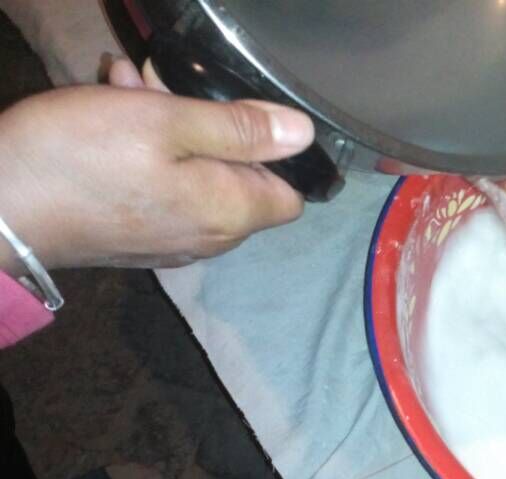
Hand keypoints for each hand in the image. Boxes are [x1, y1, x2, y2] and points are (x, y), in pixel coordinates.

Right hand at [0, 58, 314, 272]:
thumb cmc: (82, 159)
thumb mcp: (167, 123)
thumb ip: (241, 130)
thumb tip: (302, 135)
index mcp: (230, 215)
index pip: (290, 194)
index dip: (276, 153)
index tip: (239, 116)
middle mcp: (209, 238)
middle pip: (237, 178)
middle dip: (208, 128)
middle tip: (161, 90)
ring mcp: (171, 241)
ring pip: (193, 175)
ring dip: (168, 129)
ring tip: (124, 89)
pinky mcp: (136, 236)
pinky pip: (160, 189)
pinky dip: (144, 153)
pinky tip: (108, 114)